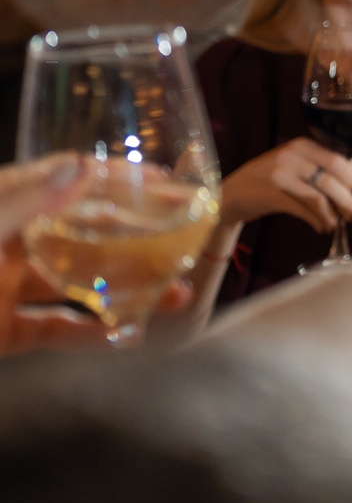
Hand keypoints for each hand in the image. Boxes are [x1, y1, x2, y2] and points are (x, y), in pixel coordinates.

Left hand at [0, 155, 191, 353]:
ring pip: (77, 283)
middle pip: (80, 230)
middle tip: (182, 235)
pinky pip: (57, 330)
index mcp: (0, 208)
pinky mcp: (5, 332)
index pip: (61, 179)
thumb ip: (21, 203)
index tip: (161, 178)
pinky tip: (129, 334)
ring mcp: (8, 288)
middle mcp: (8, 244)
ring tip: (175, 293)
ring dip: (126, 289)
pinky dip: (92, 336)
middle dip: (133, 233)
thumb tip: (81, 166)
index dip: (109, 174)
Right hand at [220, 138, 351, 233]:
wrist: (229, 194)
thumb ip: (319, 167)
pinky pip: (303, 210)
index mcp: (301, 145)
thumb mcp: (293, 165)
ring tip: (336, 224)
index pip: (337, 161)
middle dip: (347, 200)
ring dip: (333, 215)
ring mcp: (279, 174)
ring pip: (319, 197)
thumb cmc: (268, 181)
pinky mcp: (271, 194)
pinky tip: (322, 227)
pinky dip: (318, 221)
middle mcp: (290, 156)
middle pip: (331, 179)